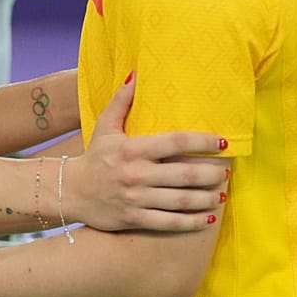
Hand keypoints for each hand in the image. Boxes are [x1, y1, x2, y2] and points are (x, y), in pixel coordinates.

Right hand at [67, 74, 227, 231]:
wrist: (70, 191)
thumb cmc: (94, 156)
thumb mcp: (105, 126)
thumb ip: (122, 101)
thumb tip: (136, 74)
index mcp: (133, 149)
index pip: (175, 142)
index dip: (202, 142)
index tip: (222, 142)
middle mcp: (137, 174)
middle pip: (183, 174)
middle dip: (210, 174)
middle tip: (226, 172)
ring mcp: (136, 198)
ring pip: (180, 200)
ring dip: (206, 198)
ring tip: (222, 195)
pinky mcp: (134, 218)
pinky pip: (168, 222)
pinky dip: (191, 222)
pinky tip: (208, 217)